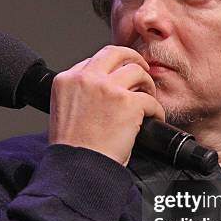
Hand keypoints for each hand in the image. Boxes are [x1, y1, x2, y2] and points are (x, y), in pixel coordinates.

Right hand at [49, 45, 164, 164]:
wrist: (79, 168)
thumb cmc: (73, 150)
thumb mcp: (64, 112)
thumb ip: (80, 94)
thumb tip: (102, 91)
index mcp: (66, 80)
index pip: (93, 60)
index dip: (110, 68)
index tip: (118, 77)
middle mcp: (85, 78)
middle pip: (115, 52)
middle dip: (132, 58)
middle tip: (142, 70)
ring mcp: (107, 88)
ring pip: (137, 71)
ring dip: (147, 83)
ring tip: (148, 96)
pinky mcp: (127, 102)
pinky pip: (150, 99)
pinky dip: (156, 110)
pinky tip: (154, 118)